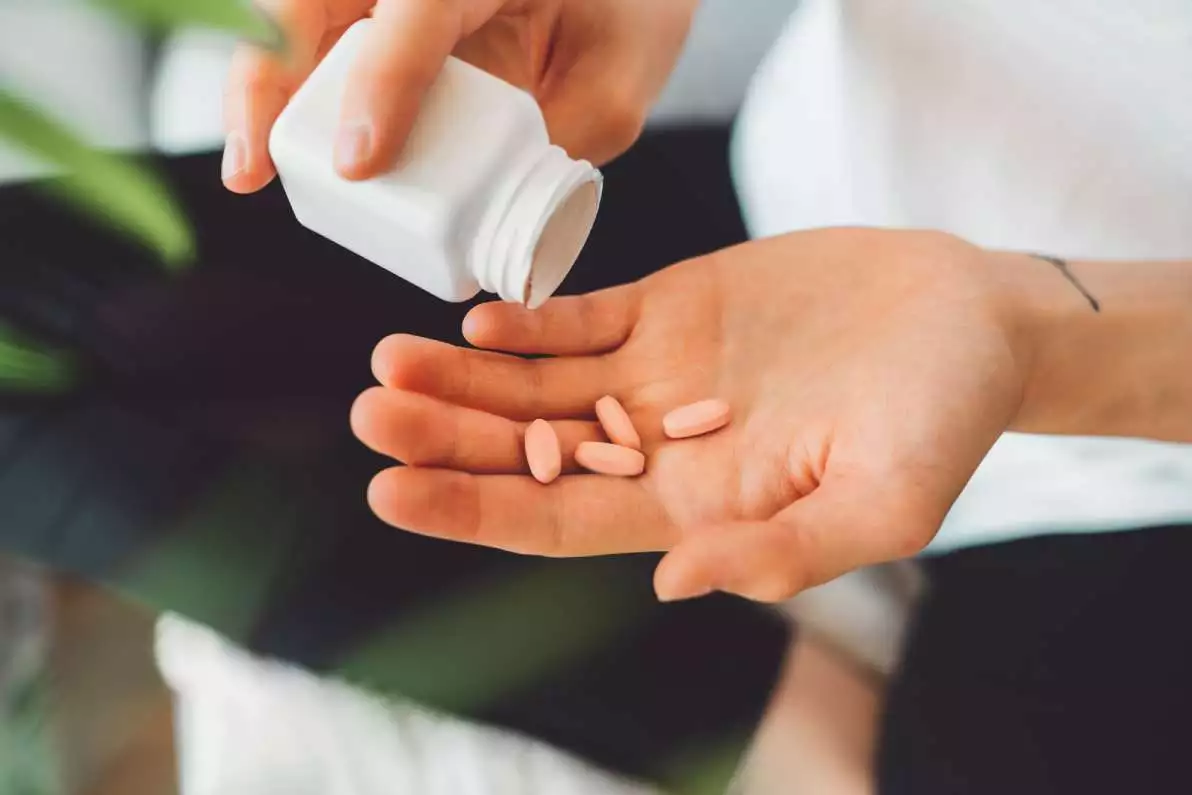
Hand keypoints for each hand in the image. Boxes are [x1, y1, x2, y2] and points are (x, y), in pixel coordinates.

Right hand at [222, 0, 696, 191]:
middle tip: (255, 167)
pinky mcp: (379, 2)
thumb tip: (476, 218)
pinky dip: (285, 79)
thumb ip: (554, 142)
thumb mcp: (616, 84)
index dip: (382, 82)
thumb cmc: (626, 17)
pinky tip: (275, 140)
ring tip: (253, 168)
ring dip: (262, 82)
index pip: (420, 6)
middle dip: (269, 73)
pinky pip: (317, 28)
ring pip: (299, 6)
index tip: (358, 164)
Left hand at [351, 229, 1051, 601]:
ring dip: (465, 377)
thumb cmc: (944, 421)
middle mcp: (659, 444)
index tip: (391, 493)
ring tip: (390, 360)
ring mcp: (660, 373)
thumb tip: (673, 584)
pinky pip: (584, 317)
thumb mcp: (886, 504)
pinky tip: (479, 318)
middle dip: (446, 438)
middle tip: (372, 413)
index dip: (473, 511)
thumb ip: (783, 552)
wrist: (971, 321)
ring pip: (537, 384)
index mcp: (695, 505)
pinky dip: (531, 319)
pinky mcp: (675, 306)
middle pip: (526, 452)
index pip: (557, 521)